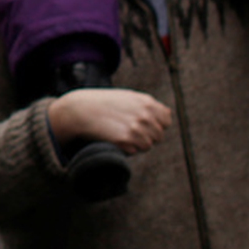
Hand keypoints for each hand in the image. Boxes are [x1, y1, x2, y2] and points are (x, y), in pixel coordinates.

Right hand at [45, 88, 171, 154]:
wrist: (81, 110)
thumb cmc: (104, 103)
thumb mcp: (129, 97)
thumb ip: (149, 106)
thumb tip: (167, 116)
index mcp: (148, 102)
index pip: (166, 121)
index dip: (156, 124)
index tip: (142, 122)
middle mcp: (145, 115)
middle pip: (158, 136)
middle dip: (146, 135)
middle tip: (127, 128)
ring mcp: (137, 129)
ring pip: (147, 145)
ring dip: (136, 143)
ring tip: (119, 131)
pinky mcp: (127, 141)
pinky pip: (135, 151)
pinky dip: (126, 148)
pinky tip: (114, 137)